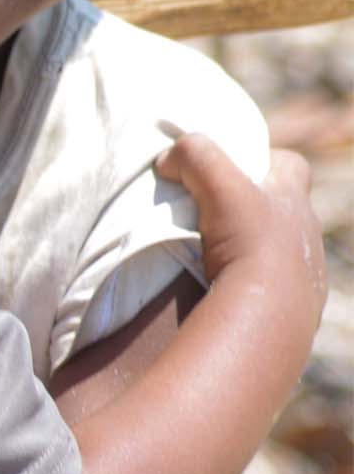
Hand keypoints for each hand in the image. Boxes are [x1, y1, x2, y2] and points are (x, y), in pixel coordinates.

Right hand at [157, 134, 325, 314]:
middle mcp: (306, 236)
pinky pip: (273, 291)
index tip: (236, 168)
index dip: (265, 160)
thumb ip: (194, 156)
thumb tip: (167, 158)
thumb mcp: (218, 186)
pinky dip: (253, 287)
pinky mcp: (294, 310)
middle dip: (253, 209)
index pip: (291, 166)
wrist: (268, 316)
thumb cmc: (250, 244)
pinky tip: (225, 292)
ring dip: (252, 251)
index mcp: (295, 202)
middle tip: (218, 216)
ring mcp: (305, 275)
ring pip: (279, 252)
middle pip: (283, 210)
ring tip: (217, 259)